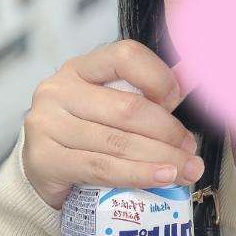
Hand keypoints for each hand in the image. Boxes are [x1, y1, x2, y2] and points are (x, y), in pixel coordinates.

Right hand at [22, 40, 203, 209]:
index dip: (158, 77)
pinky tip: (161, 179)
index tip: (176, 101)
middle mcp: (59, 90)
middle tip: (189, 150)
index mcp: (80, 68)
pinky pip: (101, 169)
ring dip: (160, 158)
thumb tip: (193, 73)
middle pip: (128, 108)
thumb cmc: (84, 132)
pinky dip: (137, 175)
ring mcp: (47, 124)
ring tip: (185, 170)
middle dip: (168, 132)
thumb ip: (148, 91)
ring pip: (118, 142)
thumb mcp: (110, 103)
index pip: (125, 57)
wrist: (41, 170)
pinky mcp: (44, 160)